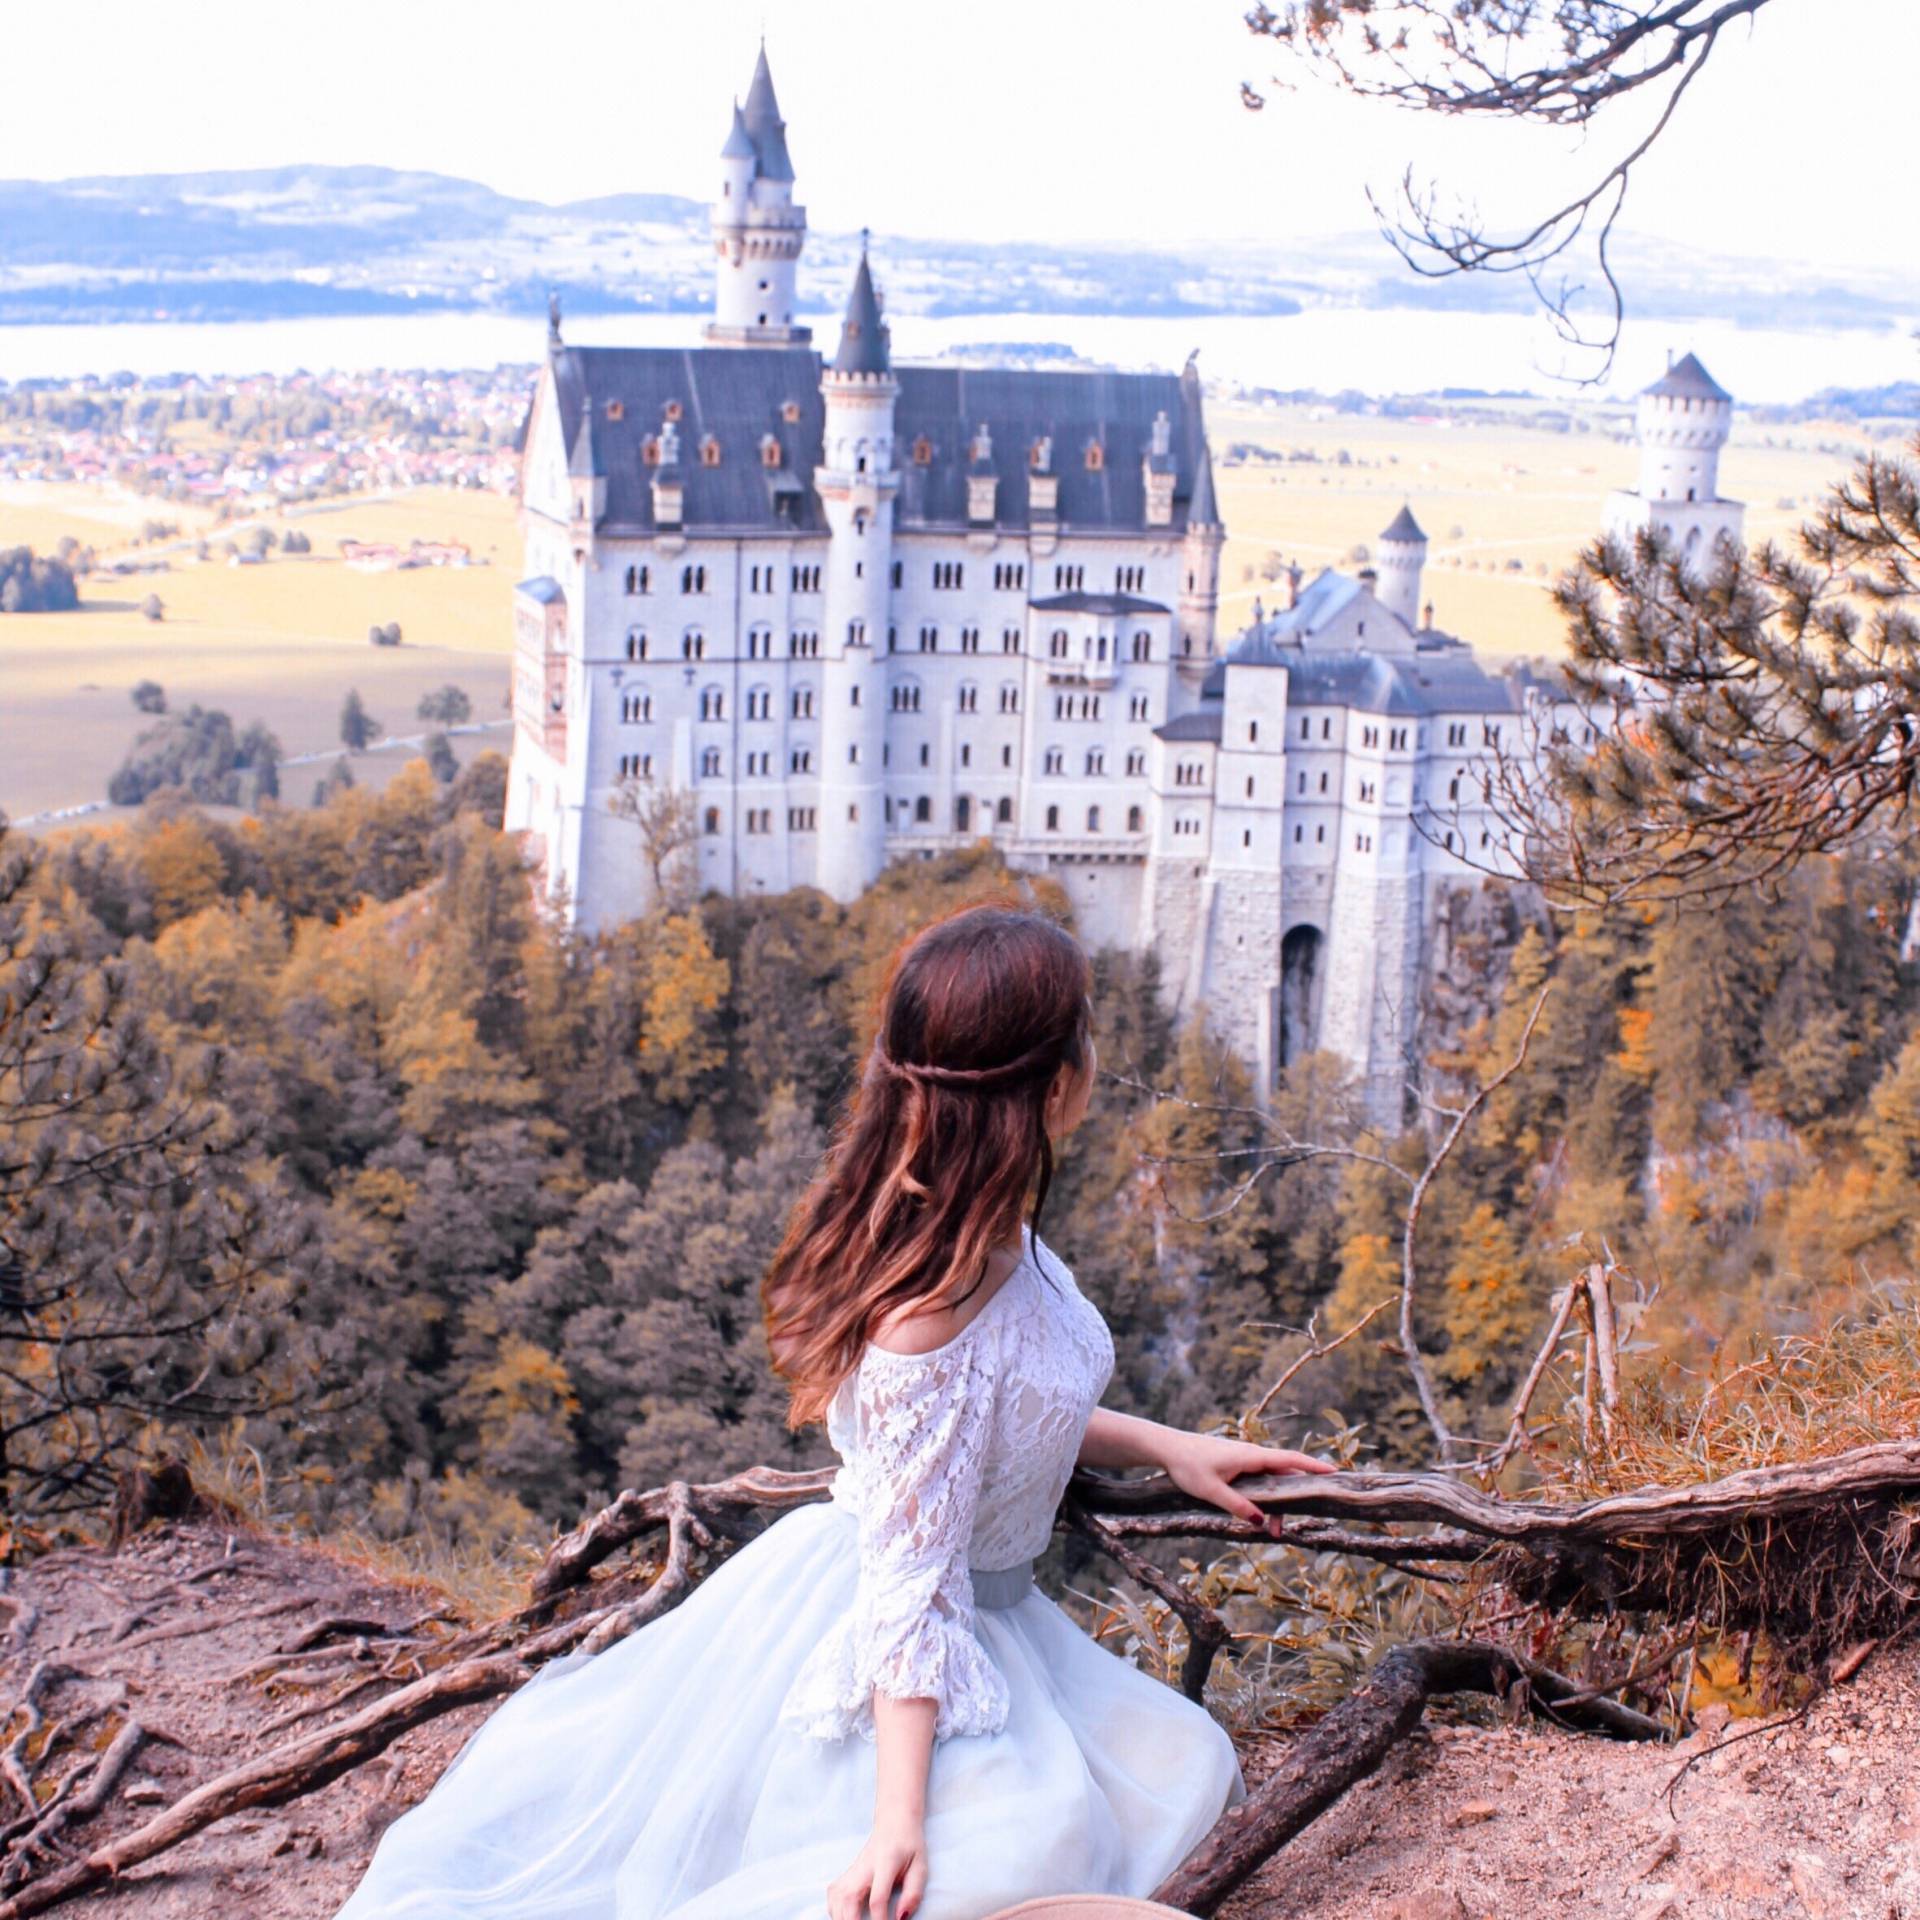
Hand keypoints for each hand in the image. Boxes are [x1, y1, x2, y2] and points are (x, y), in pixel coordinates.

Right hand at [828, 1812, 928, 1919]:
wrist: (894, 1821)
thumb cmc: (909, 1846)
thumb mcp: (920, 1867)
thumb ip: (913, 1893)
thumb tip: (901, 1918)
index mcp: (886, 1862)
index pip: (877, 1897)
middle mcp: (864, 1866)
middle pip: (849, 1898)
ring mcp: (853, 1868)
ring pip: (837, 1896)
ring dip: (841, 1917)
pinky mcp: (847, 1872)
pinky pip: (834, 1894)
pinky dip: (835, 1909)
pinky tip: (844, 1916)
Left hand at [1161, 1430, 1333, 1536]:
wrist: (1168, 1449)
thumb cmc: (1188, 1466)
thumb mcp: (1211, 1491)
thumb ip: (1237, 1506)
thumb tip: (1262, 1520)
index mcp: (1250, 1456)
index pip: (1289, 1459)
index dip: (1313, 1466)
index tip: (1335, 1472)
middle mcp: (1251, 1455)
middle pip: (1283, 1476)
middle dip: (1291, 1501)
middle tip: (1284, 1530)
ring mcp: (1244, 1459)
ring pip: (1270, 1481)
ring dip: (1274, 1504)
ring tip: (1270, 1531)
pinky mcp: (1236, 1465)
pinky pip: (1259, 1480)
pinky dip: (1264, 1497)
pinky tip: (1259, 1514)